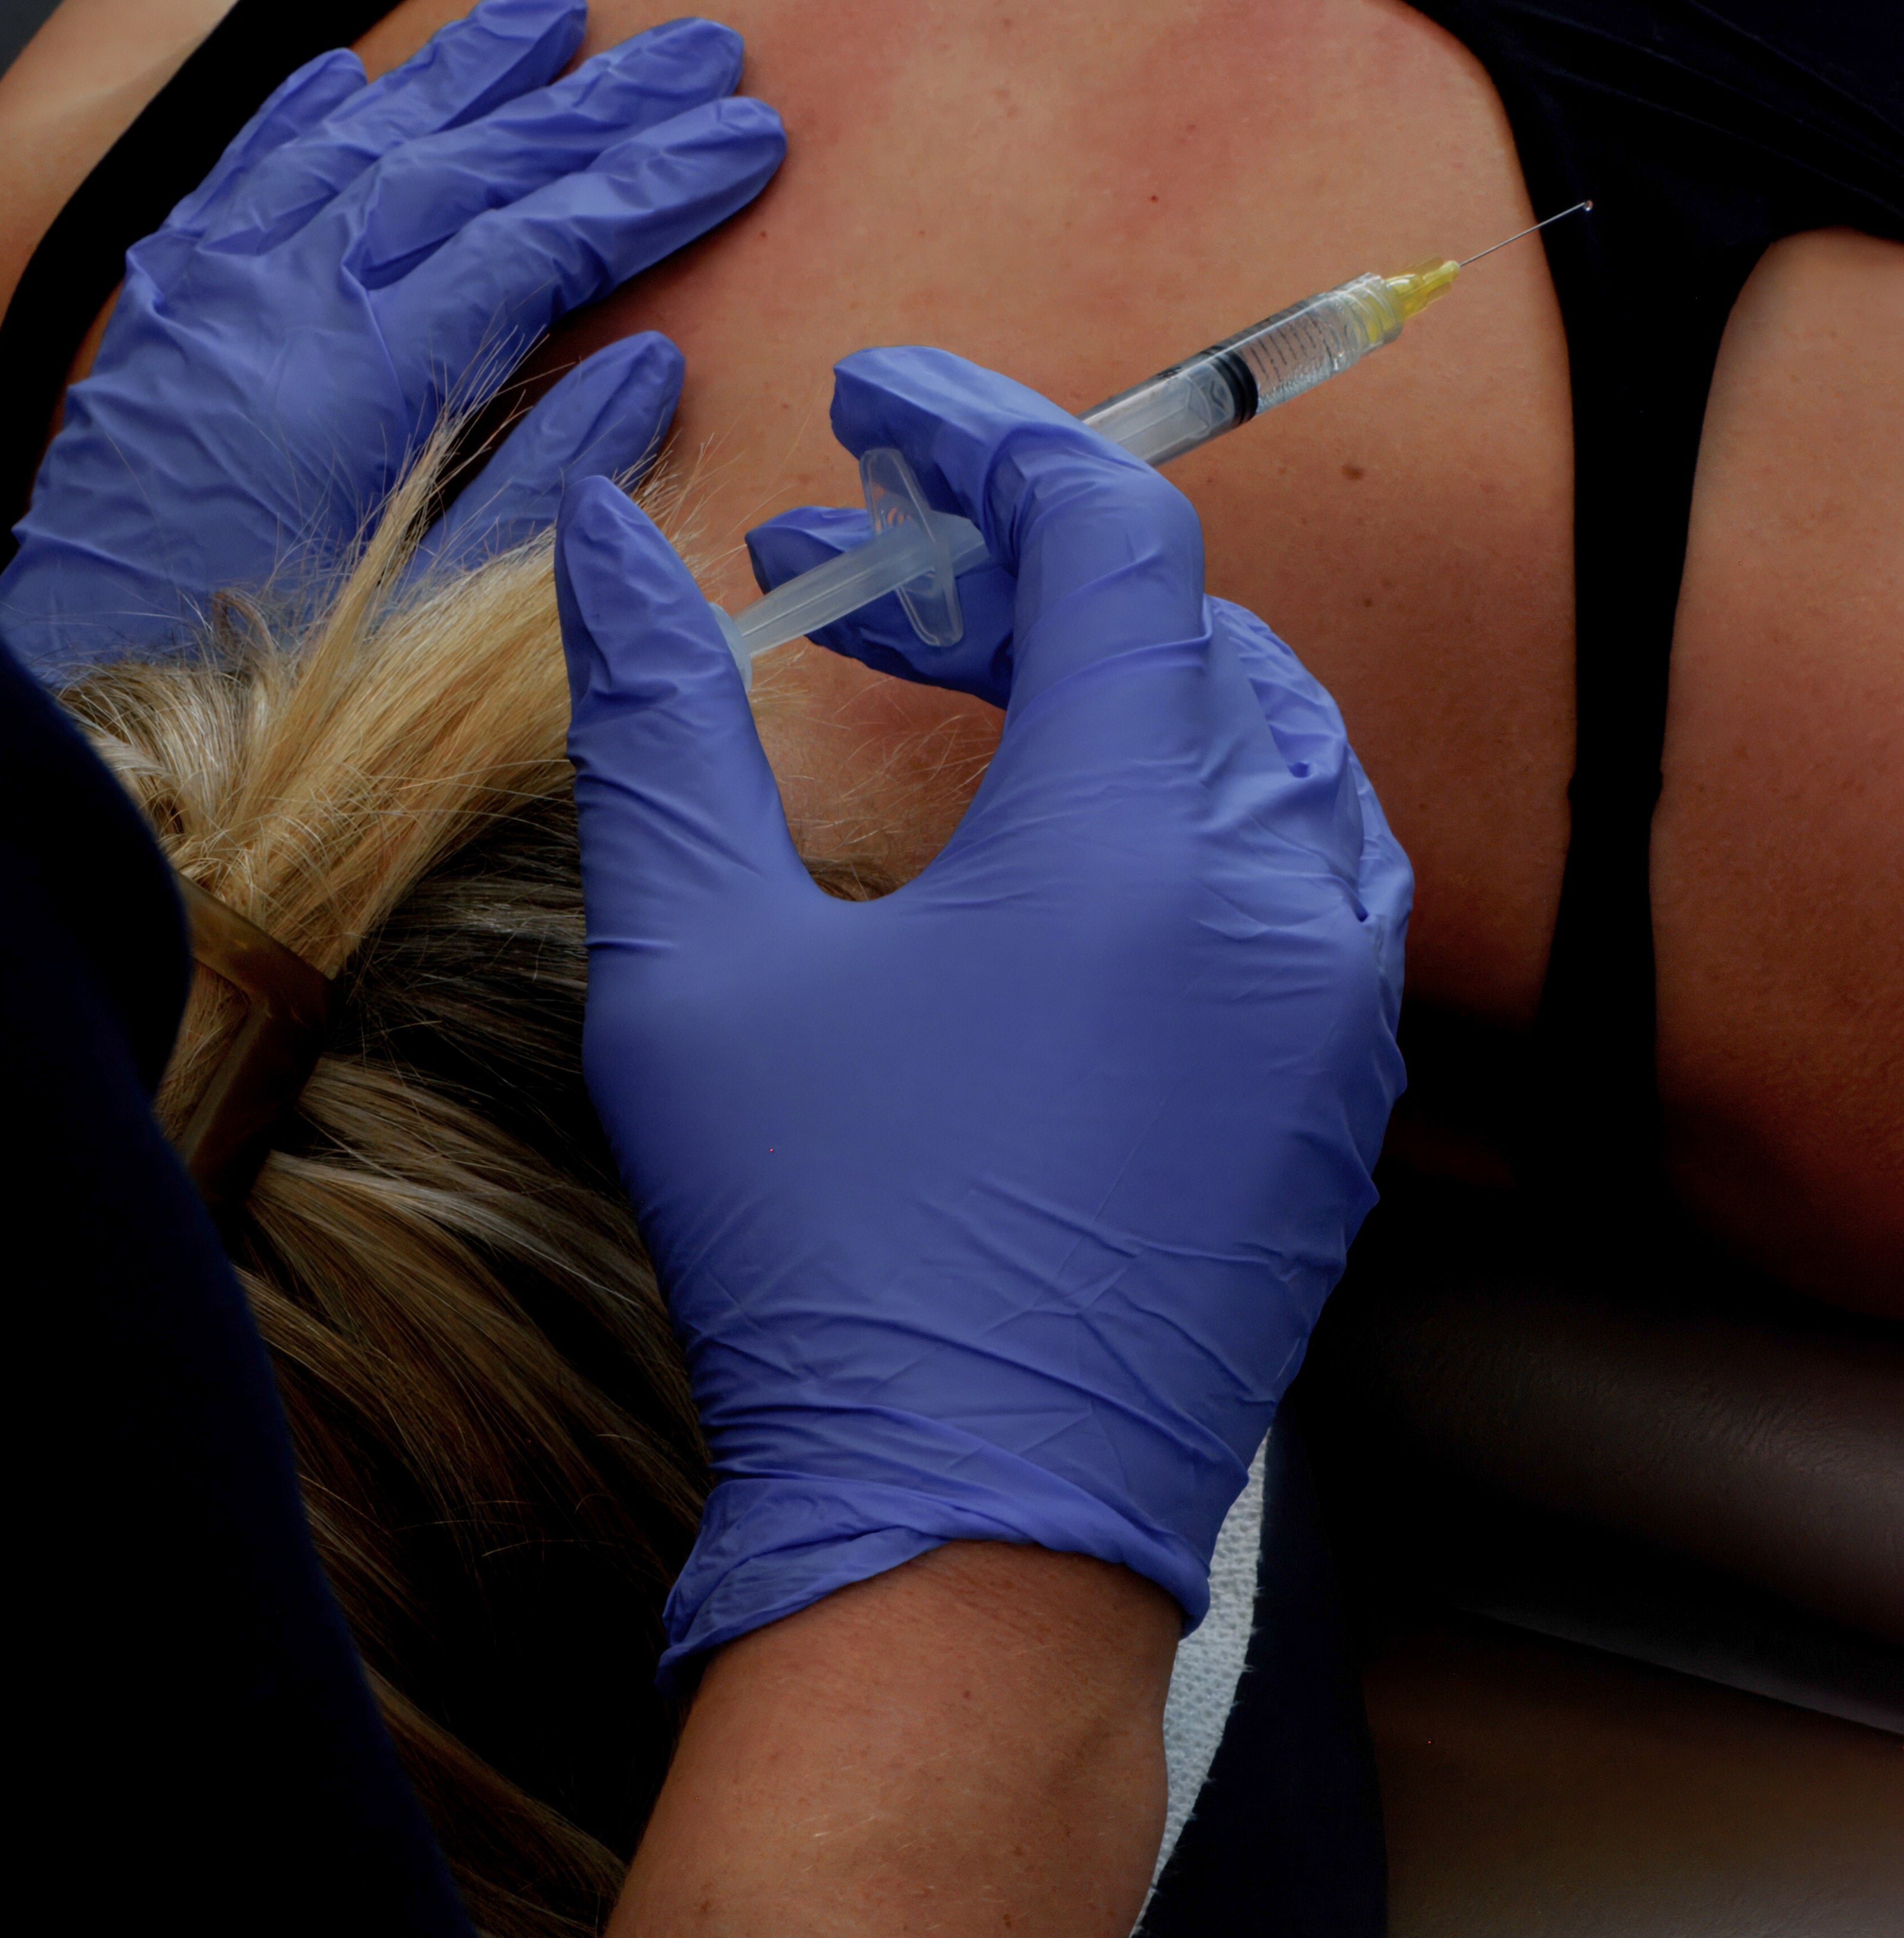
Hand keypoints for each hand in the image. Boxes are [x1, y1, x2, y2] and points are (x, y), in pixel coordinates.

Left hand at [0, 0, 783, 677]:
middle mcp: (277, 304)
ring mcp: (207, 299)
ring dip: (458, 69)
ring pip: (352, 139)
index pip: (538, 242)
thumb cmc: (261, 692)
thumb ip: (539, 486)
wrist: (85, 725)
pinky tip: (354, 64)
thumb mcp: (428, 614)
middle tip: (702, 44)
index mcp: (358, 380)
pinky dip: (304, 110)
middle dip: (594, 101)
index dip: (652, 184)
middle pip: (463, 164)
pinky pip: (236, 176)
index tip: (747, 133)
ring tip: (548, 1)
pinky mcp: (156, 322)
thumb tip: (652, 366)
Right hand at [556, 345, 1408, 1669]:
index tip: (869, 407)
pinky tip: (1063, 852)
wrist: (968, 1530)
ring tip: (965, 684)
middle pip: (1189, 630)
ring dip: (1118, 679)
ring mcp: (1334, 1014)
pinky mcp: (1339, 1109)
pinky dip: (1188, 808)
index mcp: (1136, 841)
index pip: (1110, 531)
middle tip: (862, 574)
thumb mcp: (695, 973)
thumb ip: (658, 726)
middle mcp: (1279, 902)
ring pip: (1263, 747)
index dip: (985, 430)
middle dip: (1021, 564)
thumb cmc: (823, 1259)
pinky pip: (1298, 880)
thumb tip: (598, 544)